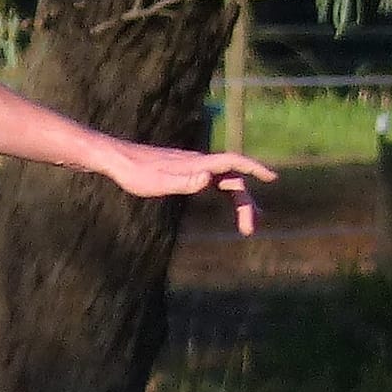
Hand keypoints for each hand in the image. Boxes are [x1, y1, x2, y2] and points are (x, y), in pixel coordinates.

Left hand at [106, 143, 275, 235]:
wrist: (119, 161)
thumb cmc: (136, 173)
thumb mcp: (158, 182)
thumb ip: (184, 182)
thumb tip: (208, 180)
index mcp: (197, 164)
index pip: (233, 163)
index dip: (254, 169)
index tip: (272, 177)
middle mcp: (200, 164)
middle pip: (233, 180)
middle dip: (246, 204)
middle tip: (250, 230)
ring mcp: (194, 168)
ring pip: (226, 183)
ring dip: (239, 202)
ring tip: (248, 226)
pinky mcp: (187, 173)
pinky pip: (215, 183)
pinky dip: (227, 194)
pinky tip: (229, 205)